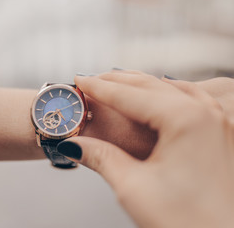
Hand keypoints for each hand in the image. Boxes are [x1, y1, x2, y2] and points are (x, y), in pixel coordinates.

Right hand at [58, 71, 233, 226]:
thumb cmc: (191, 224)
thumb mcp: (134, 188)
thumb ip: (102, 158)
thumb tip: (75, 145)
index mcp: (187, 121)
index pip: (130, 95)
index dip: (99, 87)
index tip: (80, 82)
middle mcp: (207, 115)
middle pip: (151, 86)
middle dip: (117, 82)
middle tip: (91, 82)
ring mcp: (218, 124)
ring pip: (172, 90)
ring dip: (141, 86)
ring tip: (117, 85)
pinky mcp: (221, 136)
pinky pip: (191, 101)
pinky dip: (166, 94)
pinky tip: (158, 96)